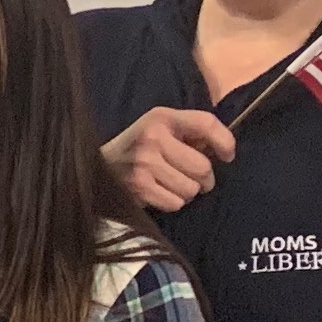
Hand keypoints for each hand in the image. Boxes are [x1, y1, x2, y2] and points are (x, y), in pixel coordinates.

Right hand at [104, 107, 235, 213]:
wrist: (94, 166)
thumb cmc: (137, 148)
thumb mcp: (159, 129)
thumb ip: (189, 133)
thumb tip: (221, 150)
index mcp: (161, 118)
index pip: (206, 123)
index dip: (225, 142)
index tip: (227, 156)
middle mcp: (153, 137)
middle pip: (203, 167)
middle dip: (205, 179)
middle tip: (194, 178)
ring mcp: (145, 163)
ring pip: (191, 189)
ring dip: (187, 192)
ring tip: (172, 184)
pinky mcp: (139, 186)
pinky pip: (176, 203)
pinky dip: (172, 202)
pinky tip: (159, 193)